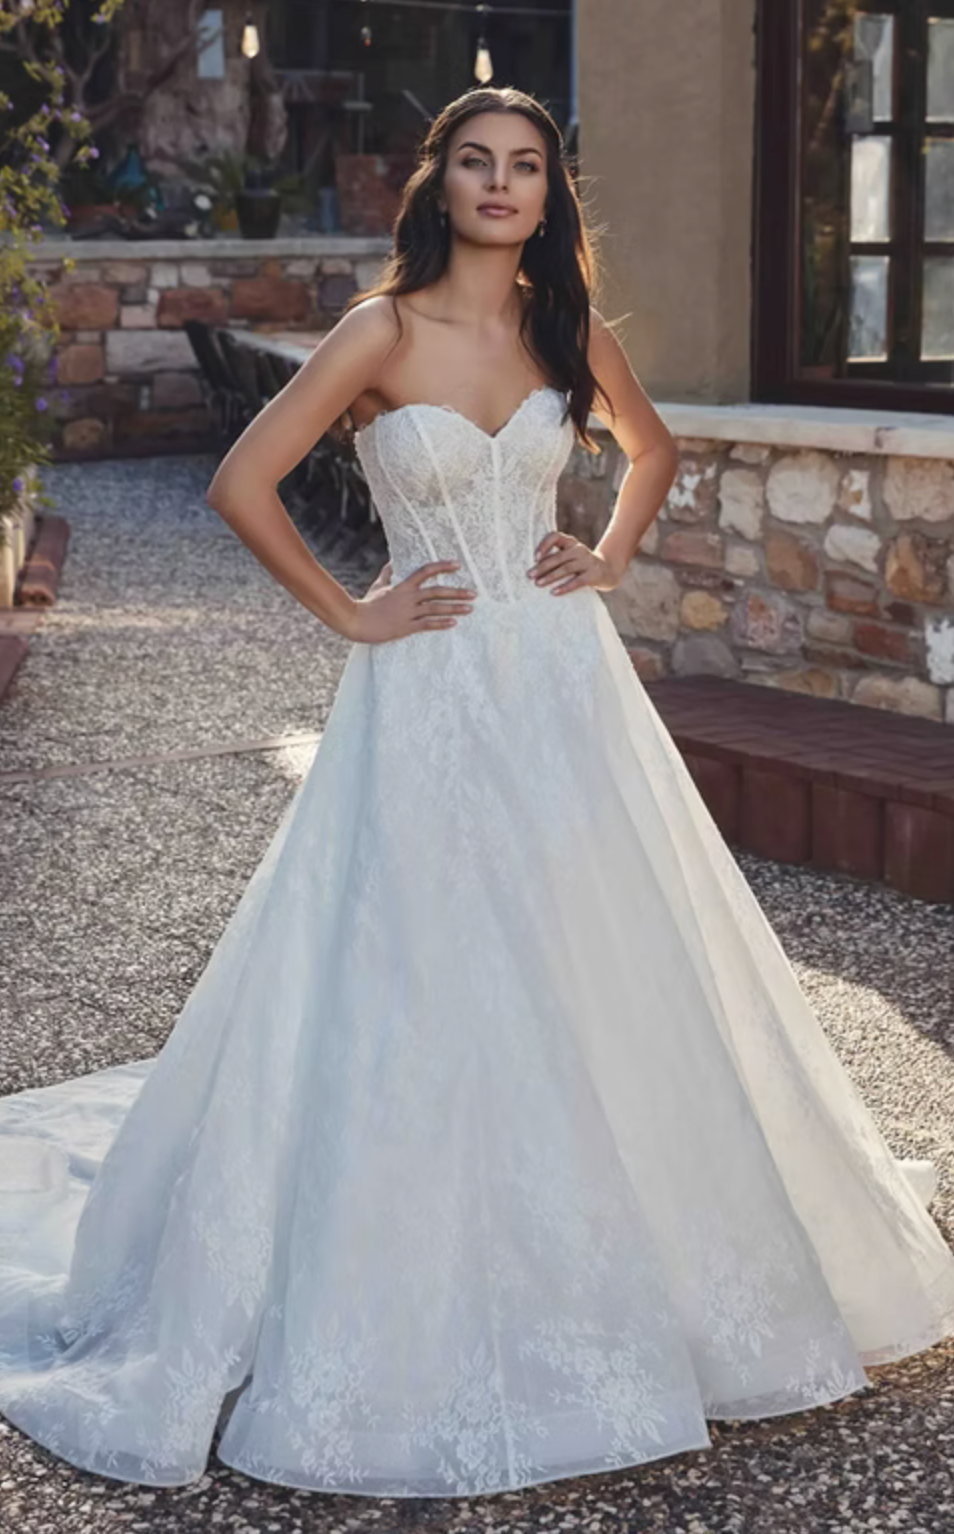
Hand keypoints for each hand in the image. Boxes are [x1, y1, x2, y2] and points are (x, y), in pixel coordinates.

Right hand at [346, 559, 477, 642]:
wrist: (356, 621)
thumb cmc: (366, 604)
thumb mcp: (377, 586)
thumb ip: (387, 574)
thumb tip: (391, 563)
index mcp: (402, 586)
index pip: (425, 571)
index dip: (442, 567)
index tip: (457, 565)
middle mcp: (408, 598)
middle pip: (437, 592)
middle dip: (457, 592)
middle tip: (474, 593)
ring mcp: (408, 613)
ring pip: (435, 608)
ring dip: (454, 608)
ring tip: (470, 609)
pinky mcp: (405, 627)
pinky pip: (426, 625)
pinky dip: (440, 624)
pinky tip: (453, 623)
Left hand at [527, 532, 624, 594]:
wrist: (608, 571)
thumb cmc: (581, 565)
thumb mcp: (570, 557)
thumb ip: (555, 558)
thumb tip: (532, 569)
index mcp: (571, 542)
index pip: (555, 537)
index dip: (545, 545)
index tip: (535, 557)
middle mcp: (579, 549)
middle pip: (559, 556)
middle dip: (543, 566)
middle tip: (530, 575)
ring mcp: (587, 561)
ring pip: (566, 568)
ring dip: (551, 577)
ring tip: (538, 584)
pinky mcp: (593, 574)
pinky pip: (577, 581)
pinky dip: (565, 587)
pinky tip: (554, 592)